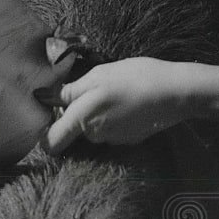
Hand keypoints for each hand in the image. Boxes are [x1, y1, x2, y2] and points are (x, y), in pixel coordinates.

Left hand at [44, 58, 203, 153]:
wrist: (176, 93)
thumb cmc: (136, 78)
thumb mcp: (98, 76)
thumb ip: (68, 91)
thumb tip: (42, 97)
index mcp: (82, 119)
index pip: (50, 142)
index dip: (44, 133)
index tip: (48, 118)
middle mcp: (95, 135)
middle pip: (74, 129)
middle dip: (78, 113)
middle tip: (95, 89)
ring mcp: (113, 140)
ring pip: (94, 128)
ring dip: (98, 113)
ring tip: (117, 93)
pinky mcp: (129, 140)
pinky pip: (112, 130)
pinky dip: (116, 118)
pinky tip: (130, 103)